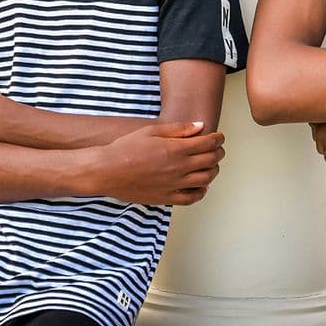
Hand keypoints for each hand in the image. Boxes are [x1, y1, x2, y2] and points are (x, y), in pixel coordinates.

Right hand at [98, 121, 225, 205]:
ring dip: (213, 170)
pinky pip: (192, 198)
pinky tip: (201, 185)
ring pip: (206, 179)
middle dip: (218, 152)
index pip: (209, 144)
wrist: (107, 170)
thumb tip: (200, 126)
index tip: (218, 136)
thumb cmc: (126, 148)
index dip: (218, 139)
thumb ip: (179, 129)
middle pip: (211, 161)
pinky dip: (201, 191)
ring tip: (211, 165)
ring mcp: (174, 184)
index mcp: (176, 149)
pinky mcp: (167, 197)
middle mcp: (179, 168)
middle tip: (217, 149)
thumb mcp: (152, 131)